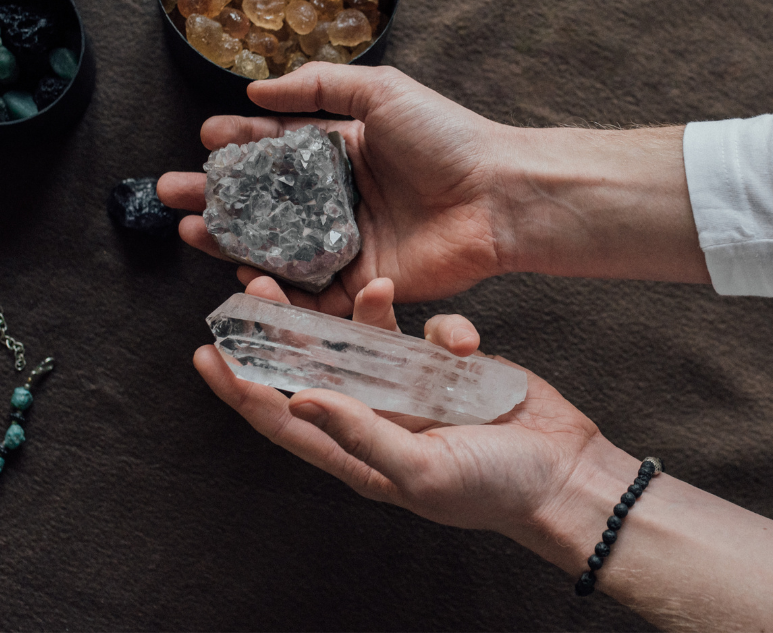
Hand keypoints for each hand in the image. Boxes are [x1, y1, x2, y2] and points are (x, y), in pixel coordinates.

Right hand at [158, 63, 515, 314]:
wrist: (496, 197)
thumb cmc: (445, 138)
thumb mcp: (381, 91)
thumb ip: (319, 87)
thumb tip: (256, 91)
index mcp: (341, 152)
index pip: (276, 149)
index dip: (238, 145)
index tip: (205, 141)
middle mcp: (337, 199)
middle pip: (264, 201)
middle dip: (216, 196)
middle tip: (172, 192)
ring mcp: (346, 243)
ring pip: (275, 246)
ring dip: (230, 240)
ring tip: (190, 228)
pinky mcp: (360, 284)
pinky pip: (308, 291)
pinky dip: (273, 287)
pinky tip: (238, 270)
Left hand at [194, 274, 601, 547]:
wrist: (565, 473)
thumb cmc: (493, 487)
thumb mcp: (420, 470)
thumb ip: (360, 432)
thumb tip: (298, 400)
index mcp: (359, 451)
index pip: (283, 419)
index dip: (242, 389)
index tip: (206, 354)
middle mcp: (378, 415)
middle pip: (314, 367)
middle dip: (282, 331)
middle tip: (254, 288)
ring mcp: (413, 387)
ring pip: (364, 339)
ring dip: (351, 311)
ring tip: (350, 283)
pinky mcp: (447, 364)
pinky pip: (427, 331)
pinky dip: (441, 328)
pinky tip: (464, 342)